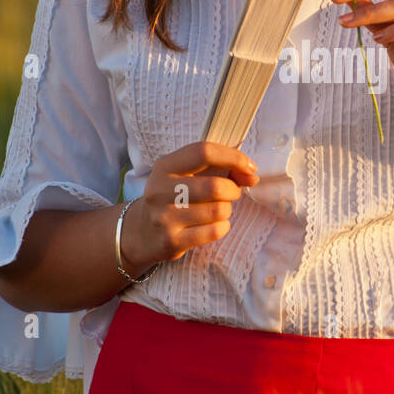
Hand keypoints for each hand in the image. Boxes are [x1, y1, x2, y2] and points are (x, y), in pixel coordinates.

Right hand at [120, 140, 258, 271]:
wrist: (142, 231)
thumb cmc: (174, 197)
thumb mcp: (188, 175)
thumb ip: (221, 168)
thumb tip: (252, 175)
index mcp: (165, 166)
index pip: (204, 152)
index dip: (233, 157)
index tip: (249, 167)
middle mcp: (160, 190)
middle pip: (215, 186)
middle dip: (233, 190)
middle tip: (231, 193)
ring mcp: (164, 217)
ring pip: (218, 210)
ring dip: (226, 210)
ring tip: (217, 210)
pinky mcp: (171, 241)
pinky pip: (214, 231)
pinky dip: (222, 226)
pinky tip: (213, 225)